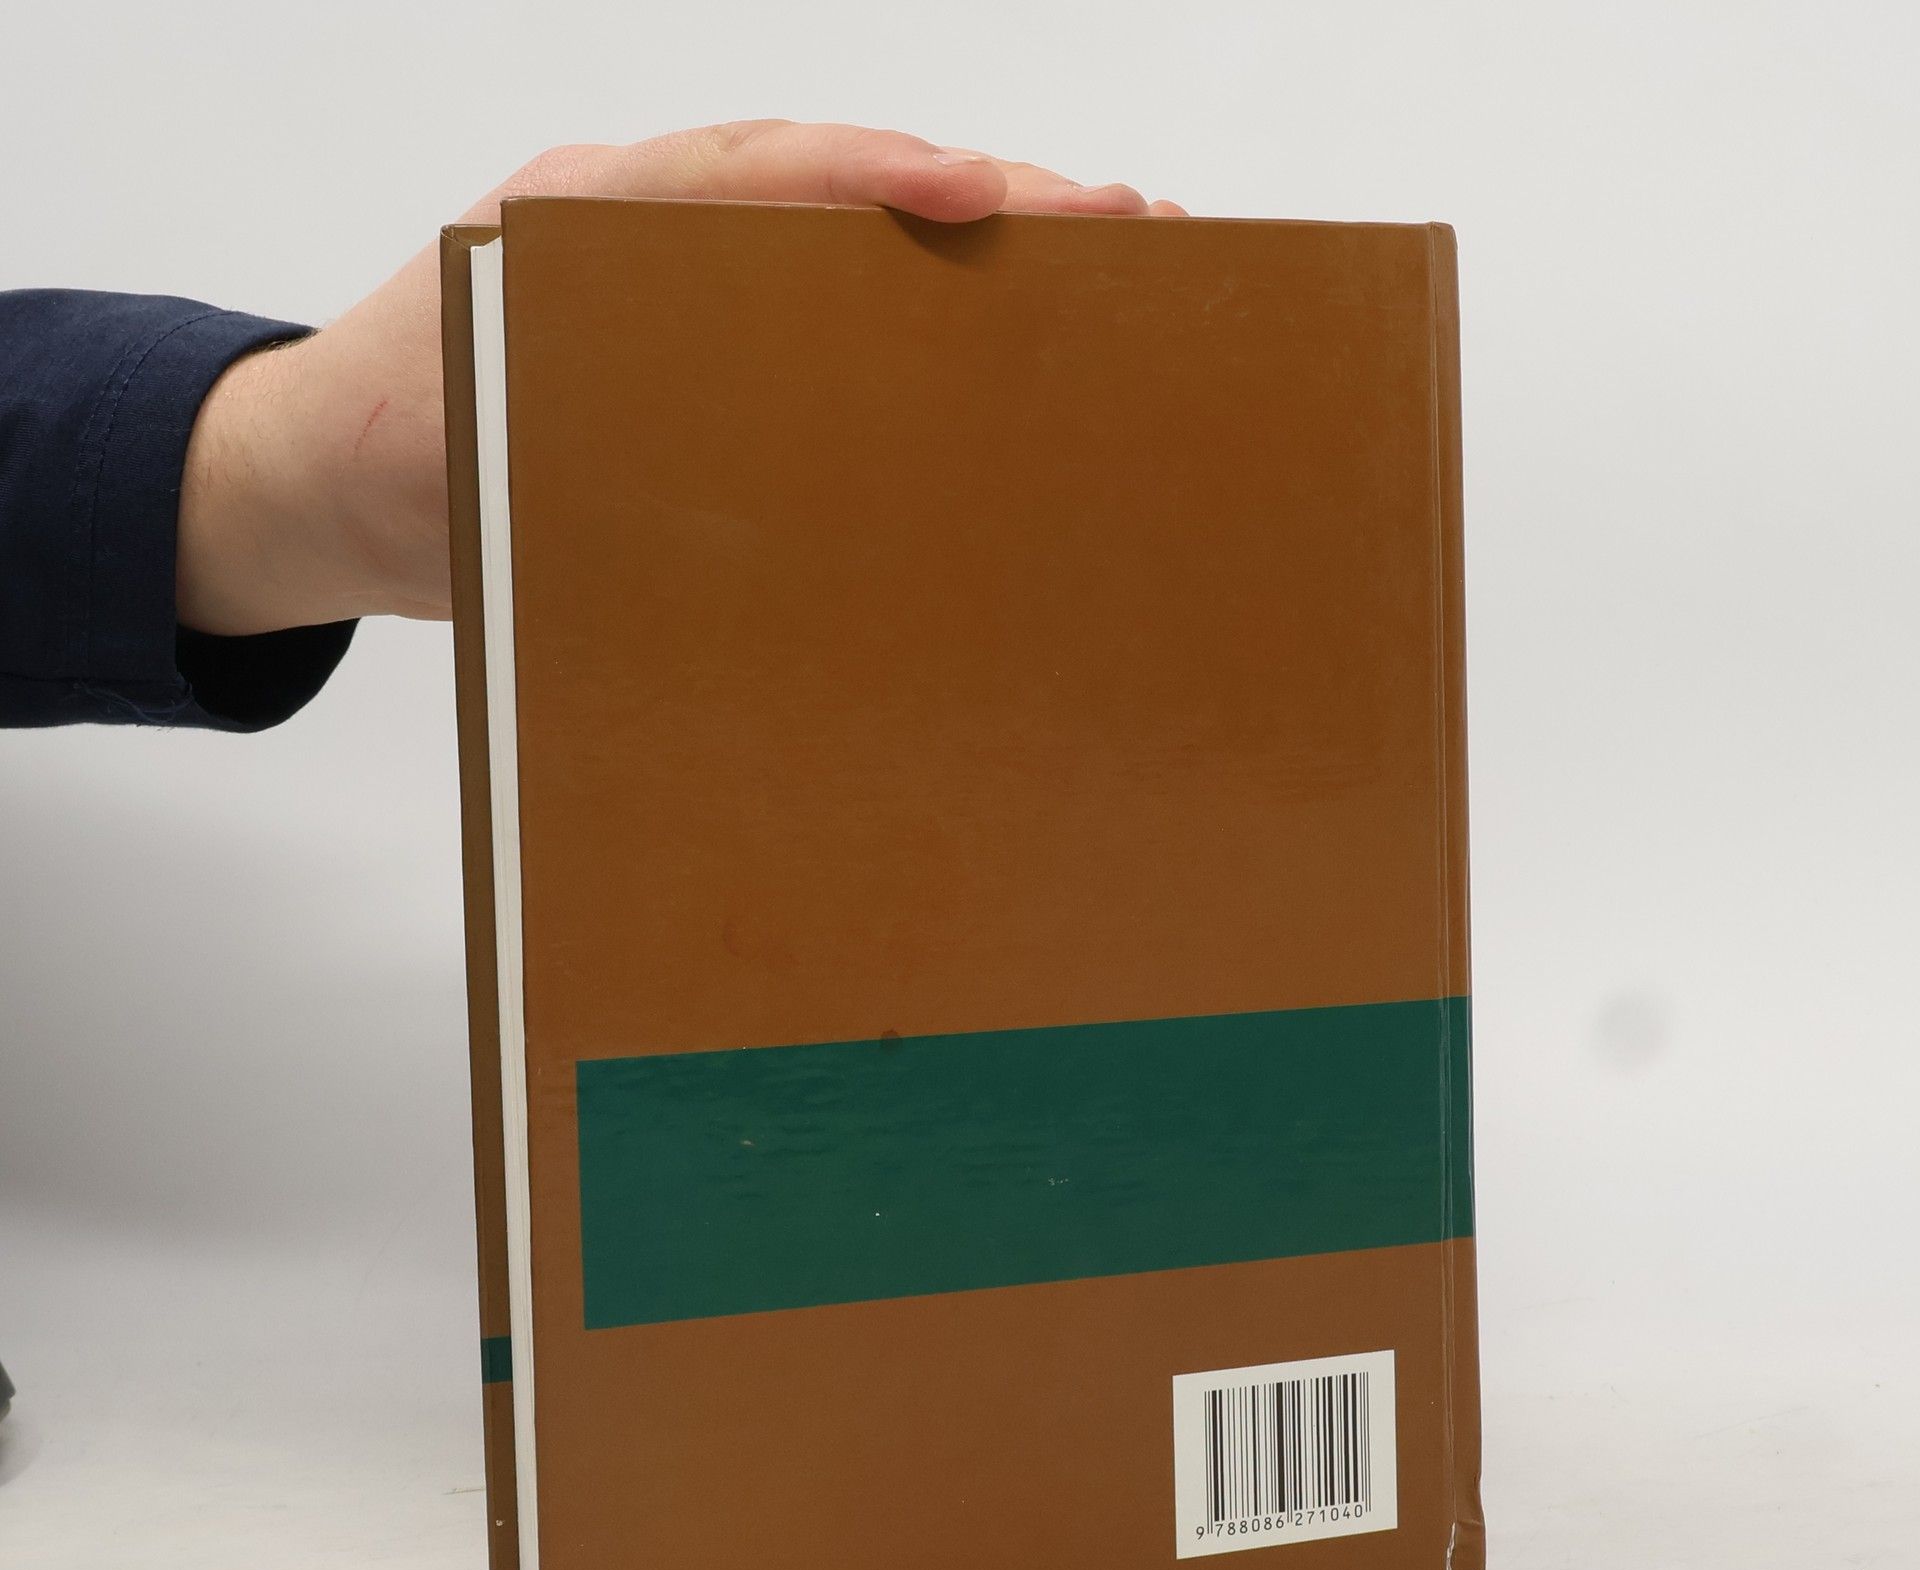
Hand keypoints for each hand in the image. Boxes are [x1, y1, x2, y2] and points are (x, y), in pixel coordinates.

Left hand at [175, 122, 1183, 635]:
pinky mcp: (702, 349)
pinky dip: (915, 309)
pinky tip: (999, 336)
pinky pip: (821, 307)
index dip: (875, 173)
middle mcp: (646, 226)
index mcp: (587, 222)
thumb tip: (711, 501)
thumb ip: (565, 443)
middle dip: (983, 191)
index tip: (984, 191)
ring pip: (845, 236)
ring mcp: (680, 279)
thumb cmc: (385, 455)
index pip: (754, 171)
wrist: (330, 483)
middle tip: (1120, 217)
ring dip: (973, 247)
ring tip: (1100, 263)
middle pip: (836, 182)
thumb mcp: (456, 452)